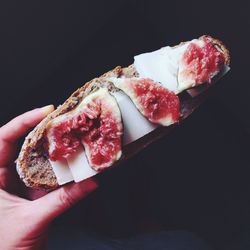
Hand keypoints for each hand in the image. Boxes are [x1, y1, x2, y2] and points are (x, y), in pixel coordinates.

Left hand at [0, 106, 98, 249]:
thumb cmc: (5, 248)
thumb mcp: (33, 220)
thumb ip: (64, 199)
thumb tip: (90, 183)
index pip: (3, 139)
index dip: (23, 122)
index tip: (45, 111)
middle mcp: (4, 177)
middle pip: (22, 146)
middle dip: (43, 132)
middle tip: (62, 121)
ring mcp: (18, 185)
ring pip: (36, 160)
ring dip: (53, 151)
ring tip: (69, 139)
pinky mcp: (30, 193)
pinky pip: (45, 176)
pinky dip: (59, 171)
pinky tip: (71, 165)